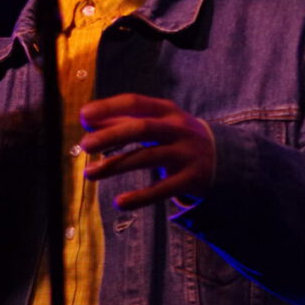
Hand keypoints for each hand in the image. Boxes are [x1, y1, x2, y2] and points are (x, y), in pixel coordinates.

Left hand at [79, 94, 215, 210]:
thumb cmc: (174, 136)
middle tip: (85, 144)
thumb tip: (86, 119)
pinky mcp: (190, 179)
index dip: (109, 107)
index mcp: (166, 110)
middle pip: (142, 128)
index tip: (83, 116)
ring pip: (148, 158)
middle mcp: (177, 128)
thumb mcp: (155, 122)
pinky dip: (141, 197)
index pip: (135, 102)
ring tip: (90, 172)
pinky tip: (119, 202)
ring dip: (116, 165)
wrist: (221, 157)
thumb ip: (121, 120)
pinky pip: (163, 189)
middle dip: (112, 136)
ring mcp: (185, 153)